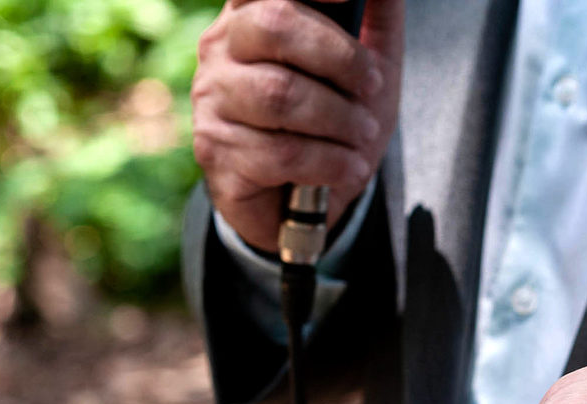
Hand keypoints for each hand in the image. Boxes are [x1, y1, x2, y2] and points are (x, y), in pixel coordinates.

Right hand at [192, 0, 402, 249]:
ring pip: (280, 95)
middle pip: (275, 25)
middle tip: (371, 87)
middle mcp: (221, 49)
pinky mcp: (216, 151)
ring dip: (339, 118)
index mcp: (252, 15)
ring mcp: (212, 100)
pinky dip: (329, 162)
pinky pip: (281, 152)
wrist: (303, 203)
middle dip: (339, 57)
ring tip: (363, 134)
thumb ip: (375, 19)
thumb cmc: (333, 123)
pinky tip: (348, 167)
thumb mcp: (367, 69)